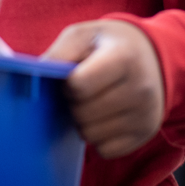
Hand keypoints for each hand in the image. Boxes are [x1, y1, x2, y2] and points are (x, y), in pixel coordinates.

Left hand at [42, 20, 165, 158]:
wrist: (153, 55)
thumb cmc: (108, 44)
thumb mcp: (83, 35)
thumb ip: (57, 54)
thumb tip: (31, 79)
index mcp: (124, 57)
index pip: (78, 86)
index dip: (68, 84)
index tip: (74, 76)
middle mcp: (141, 88)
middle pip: (82, 113)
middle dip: (74, 104)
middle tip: (84, 91)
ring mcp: (146, 114)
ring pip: (91, 134)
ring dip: (84, 121)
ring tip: (95, 102)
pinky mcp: (146, 134)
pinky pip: (105, 150)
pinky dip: (98, 137)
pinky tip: (106, 116)